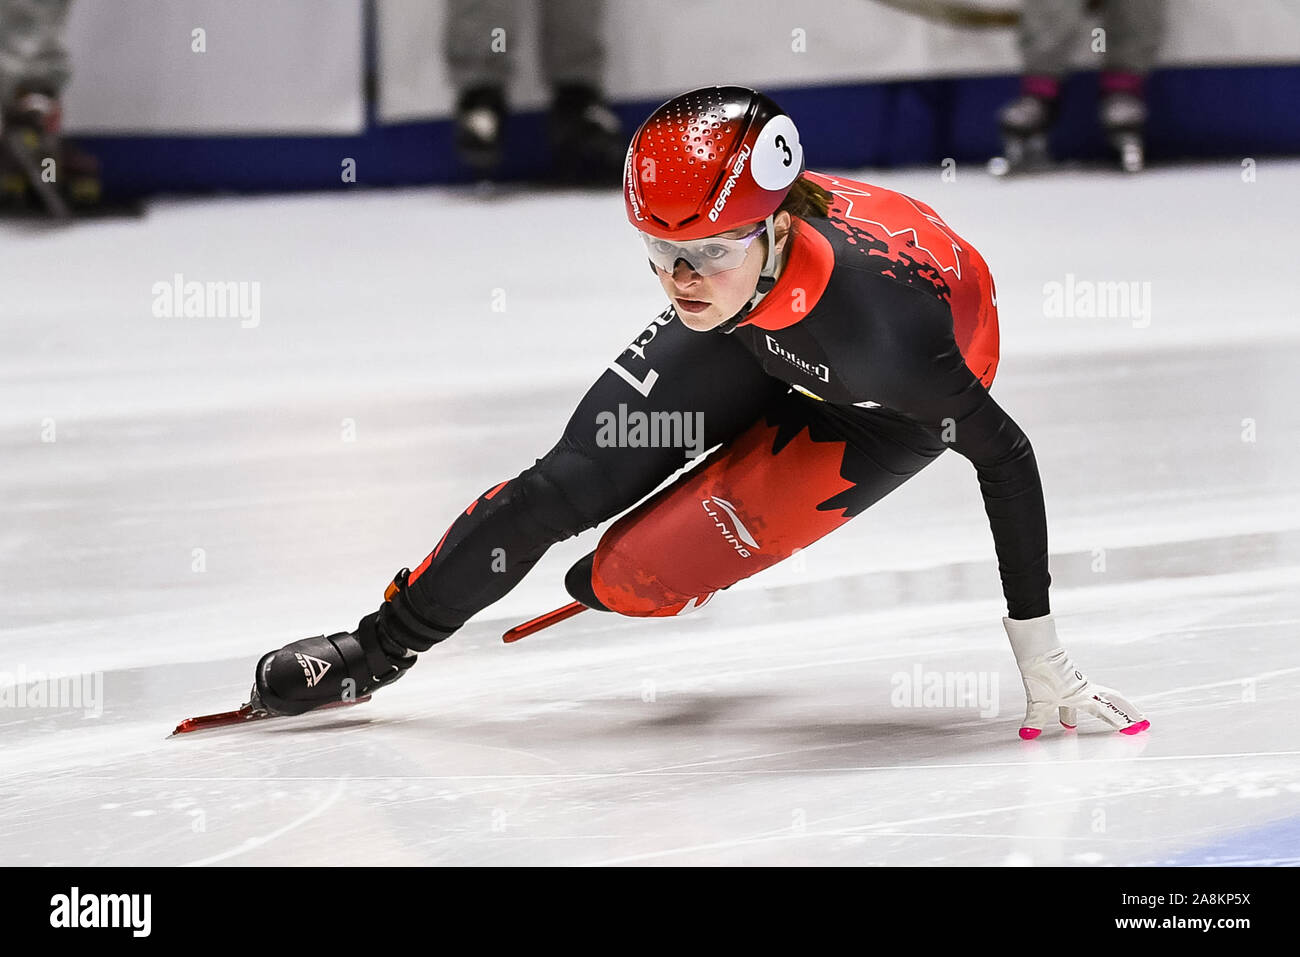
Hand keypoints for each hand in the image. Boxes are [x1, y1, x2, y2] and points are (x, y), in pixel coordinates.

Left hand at [1003, 614, 1149, 739]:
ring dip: (1104, 712)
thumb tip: (1027, 735)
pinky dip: (1077, 711)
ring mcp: (1077, 684)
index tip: (1140, 728)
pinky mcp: (1067, 681)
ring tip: (1103, 724)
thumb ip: (1035, 720)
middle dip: (1125, 713)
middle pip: (1112, 702)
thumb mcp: (1038, 702)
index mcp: (1083, 696)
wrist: (1037, 649)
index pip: (1109, 712)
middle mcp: (1085, 690)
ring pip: (1096, 700)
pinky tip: (1067, 720)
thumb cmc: (1043, 672)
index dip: (1124, 721)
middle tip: (1139, 722)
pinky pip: (1079, 700)